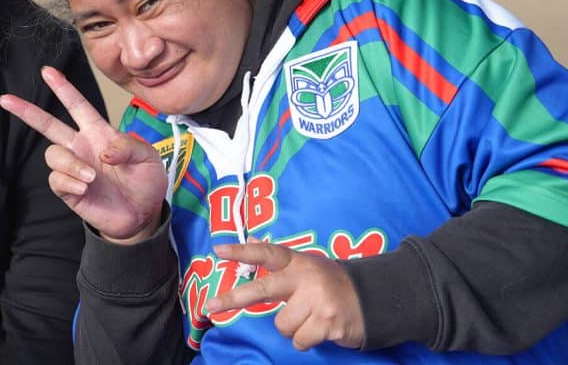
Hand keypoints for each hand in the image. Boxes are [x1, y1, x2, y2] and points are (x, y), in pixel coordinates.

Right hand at [0, 66, 166, 242]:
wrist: (142, 215)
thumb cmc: (145, 181)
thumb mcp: (147, 158)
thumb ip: (129, 148)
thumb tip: (104, 152)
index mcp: (99, 132)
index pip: (77, 106)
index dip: (63, 88)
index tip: (47, 71)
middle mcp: (81, 147)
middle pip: (48, 125)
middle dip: (27, 111)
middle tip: (5, 99)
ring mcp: (73, 168)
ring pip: (53, 154)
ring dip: (70, 164)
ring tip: (91, 178)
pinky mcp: (69, 190)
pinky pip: (56, 179)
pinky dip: (69, 182)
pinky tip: (85, 189)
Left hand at [206, 240, 364, 351]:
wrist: (373, 299)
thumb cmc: (330, 284)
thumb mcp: (306, 266)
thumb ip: (278, 261)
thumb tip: (249, 240)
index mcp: (298, 262)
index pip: (266, 253)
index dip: (242, 252)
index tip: (218, 251)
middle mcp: (305, 278)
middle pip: (262, 289)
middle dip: (233, 298)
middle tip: (208, 306)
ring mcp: (317, 301)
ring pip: (282, 325)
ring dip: (293, 327)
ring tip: (310, 317)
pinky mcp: (327, 324)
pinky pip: (299, 340)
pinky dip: (306, 340)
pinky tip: (320, 329)